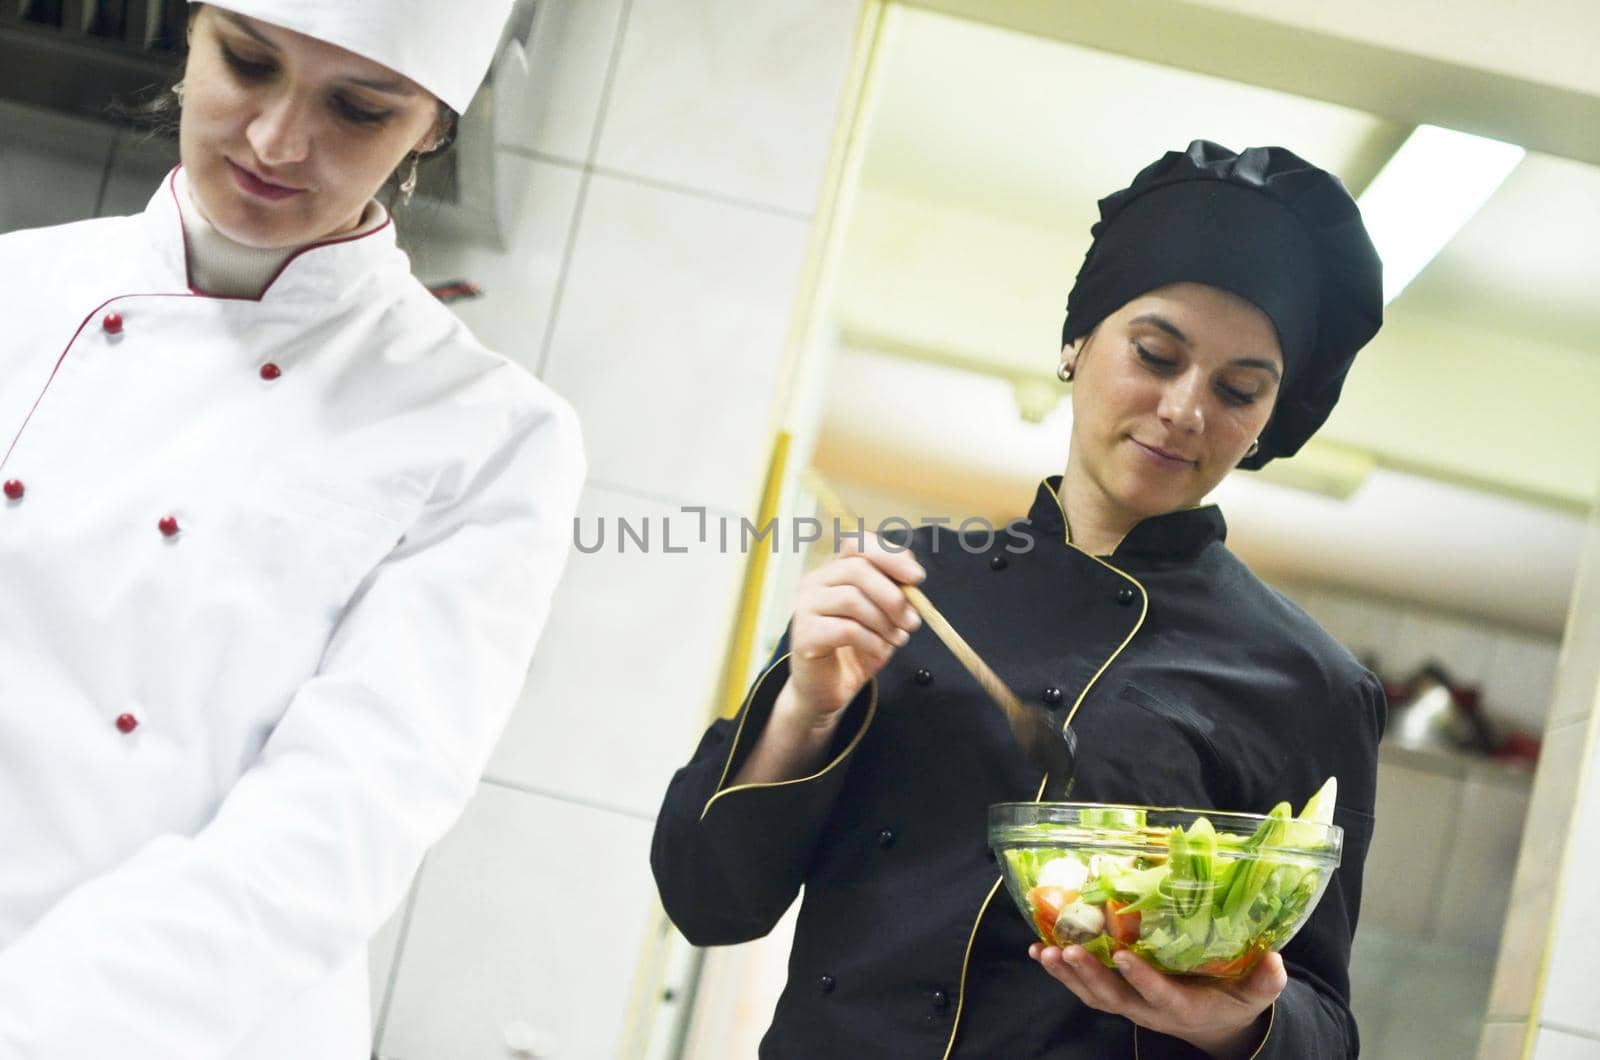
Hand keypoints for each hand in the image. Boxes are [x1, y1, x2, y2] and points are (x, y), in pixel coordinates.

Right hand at [780, 534, 924, 729]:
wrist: (827, 691)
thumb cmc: (856, 649)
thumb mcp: (883, 617)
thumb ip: (894, 593)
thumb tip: (912, 577)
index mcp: (833, 572)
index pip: (857, 544)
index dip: (889, 555)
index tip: (917, 578)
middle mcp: (814, 583)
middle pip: (857, 569)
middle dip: (892, 595)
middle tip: (911, 621)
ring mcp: (805, 607)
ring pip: (852, 599)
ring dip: (884, 622)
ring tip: (896, 640)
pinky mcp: (804, 635)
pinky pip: (847, 629)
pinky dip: (872, 642)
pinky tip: (879, 652)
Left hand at [1029, 944, 1285, 1058]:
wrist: (1214, 1024)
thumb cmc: (1233, 1001)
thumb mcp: (1256, 994)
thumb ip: (1265, 980)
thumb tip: (1276, 959)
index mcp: (1182, 1007)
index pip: (1158, 994)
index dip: (1140, 978)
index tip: (1122, 956)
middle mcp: (1148, 1009)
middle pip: (1114, 997)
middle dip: (1089, 975)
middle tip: (1067, 951)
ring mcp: (1129, 1004)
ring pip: (1092, 995)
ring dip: (1067, 975)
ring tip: (1044, 952)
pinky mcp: (1116, 996)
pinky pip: (1084, 988)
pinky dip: (1062, 973)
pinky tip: (1041, 952)